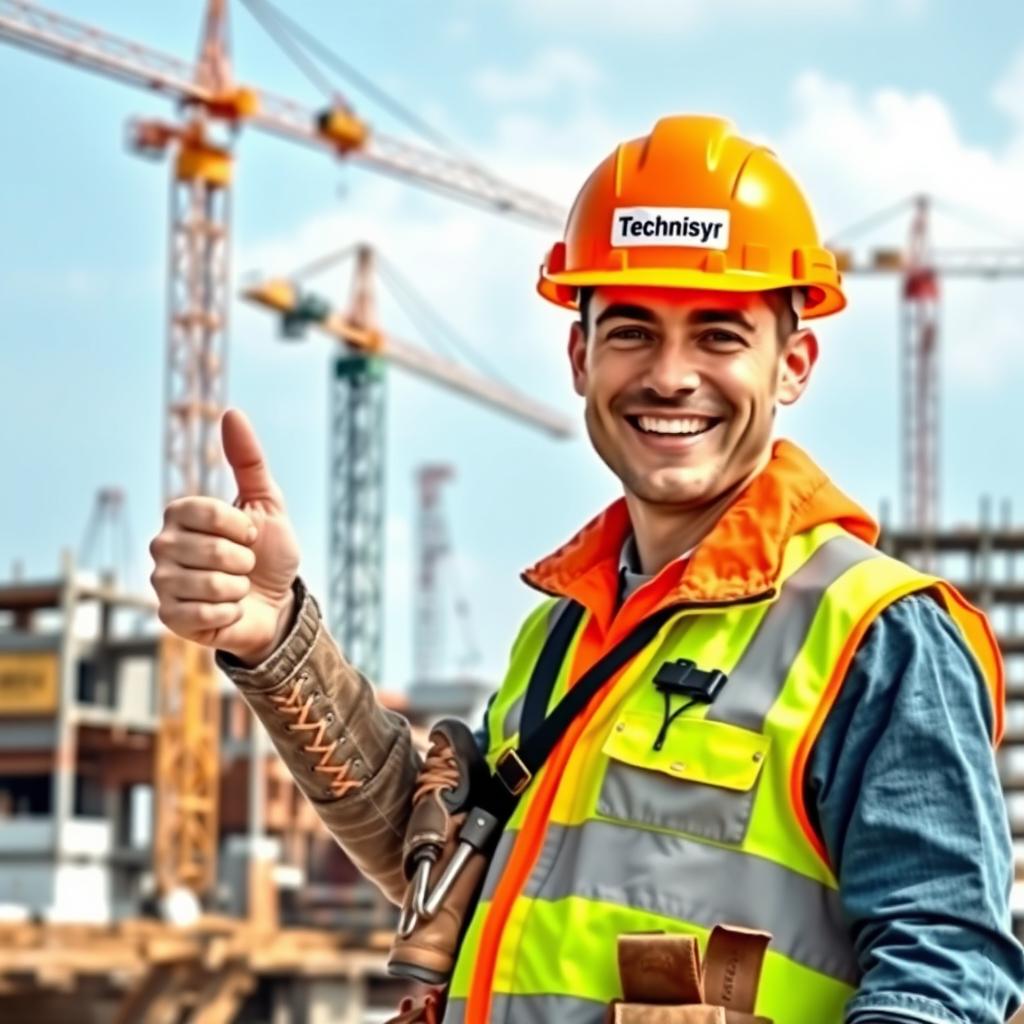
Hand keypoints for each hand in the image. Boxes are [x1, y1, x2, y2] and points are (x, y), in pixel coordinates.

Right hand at [149, 408, 301, 664]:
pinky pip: (202, 613)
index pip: (208, 512)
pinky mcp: (168, 617)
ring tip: (237, 587)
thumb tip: (231, 413)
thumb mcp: (267, 503)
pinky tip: (228, 610)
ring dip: (238, 588)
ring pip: (207, 583)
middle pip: (210, 550)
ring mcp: (161, 582)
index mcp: (180, 513)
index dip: (241, 526)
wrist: (276, 604)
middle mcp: (162, 545)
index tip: (250, 533)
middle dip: (243, 560)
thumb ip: (248, 460)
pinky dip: (229, 613)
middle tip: (244, 565)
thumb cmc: (269, 552)